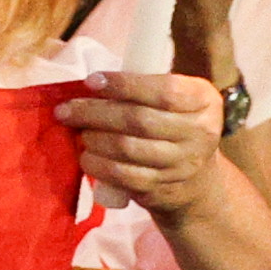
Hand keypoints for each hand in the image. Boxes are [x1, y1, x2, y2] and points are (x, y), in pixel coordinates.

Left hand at [67, 68, 229, 221]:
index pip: (165, 91)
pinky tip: (87, 157)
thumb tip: (91, 84)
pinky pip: (123, 175)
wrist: (196, 178)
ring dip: (93, 138)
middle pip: (139, 119)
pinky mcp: (164, 187)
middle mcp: (200, 132)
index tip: (91, 82)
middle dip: (95, 112)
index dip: (124, 85)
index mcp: (204, 101)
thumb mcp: (175, 100)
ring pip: (128, 148)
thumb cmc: (172, 125)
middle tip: (66, 110)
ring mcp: (183, 163)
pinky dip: (98, 165)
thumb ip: (143, 87)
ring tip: (79, 132)